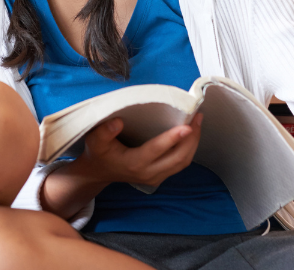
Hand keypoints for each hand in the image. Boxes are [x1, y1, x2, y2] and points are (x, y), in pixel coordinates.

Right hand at [40, 113, 203, 218]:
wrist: (99, 172)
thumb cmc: (98, 153)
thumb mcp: (95, 140)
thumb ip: (104, 131)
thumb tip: (118, 121)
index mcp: (134, 163)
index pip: (157, 150)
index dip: (173, 138)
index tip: (188, 125)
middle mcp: (148, 173)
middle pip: (178, 158)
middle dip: (192, 138)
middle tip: (198, 117)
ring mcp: (156, 177)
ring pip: (183, 162)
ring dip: (193, 143)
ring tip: (198, 122)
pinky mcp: (161, 176)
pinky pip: (180, 164)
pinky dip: (189, 149)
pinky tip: (191, 134)